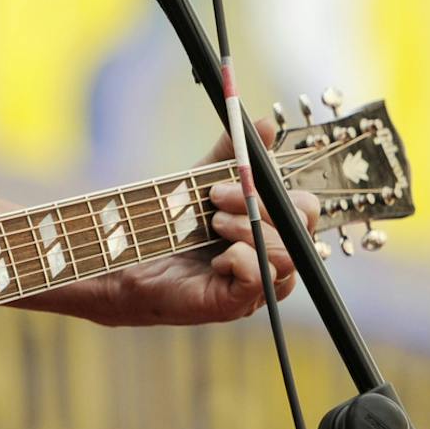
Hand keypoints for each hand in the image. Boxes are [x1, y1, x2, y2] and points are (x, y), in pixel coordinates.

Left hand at [7, 116, 320, 328]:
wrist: (124, 258)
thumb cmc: (167, 223)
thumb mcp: (201, 182)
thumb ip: (233, 155)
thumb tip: (268, 124)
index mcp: (269, 231)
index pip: (305, 212)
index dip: (283, 191)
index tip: (244, 174)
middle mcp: (270, 260)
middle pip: (301, 234)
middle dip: (263, 207)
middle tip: (219, 197)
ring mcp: (255, 287)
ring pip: (285, 257)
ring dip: (249, 230)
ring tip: (213, 224)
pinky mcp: (234, 304)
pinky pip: (261, 281)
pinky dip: (242, 260)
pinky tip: (217, 255)